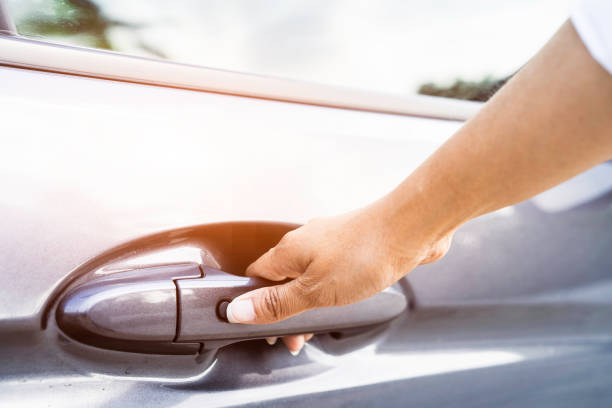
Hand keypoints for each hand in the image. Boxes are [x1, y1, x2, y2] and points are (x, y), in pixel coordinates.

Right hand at [226, 200, 453, 353]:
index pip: (255, 277)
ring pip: (306, 275)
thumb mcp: (314, 291)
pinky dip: (328, 290)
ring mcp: (329, 242)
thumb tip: (237, 311)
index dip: (253, 304)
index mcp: (288, 251)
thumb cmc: (366, 253)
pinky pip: (329, 270)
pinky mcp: (351, 245)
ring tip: (318, 326)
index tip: (263, 328)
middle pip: (281, 278)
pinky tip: (341, 301)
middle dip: (284, 309)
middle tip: (296, 338)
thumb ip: (276, 303)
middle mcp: (305, 242)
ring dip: (307, 301)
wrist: (411, 228)